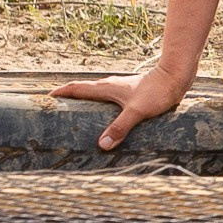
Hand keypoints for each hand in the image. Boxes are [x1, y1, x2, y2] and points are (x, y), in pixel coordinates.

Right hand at [50, 63, 192, 150]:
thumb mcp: (137, 112)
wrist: (175, 77)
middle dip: (69, 98)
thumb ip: (120, 127)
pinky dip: (100, 104)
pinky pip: (108, 97)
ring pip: (96, 93)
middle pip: (83, 90)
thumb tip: (102, 144)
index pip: (76, 88)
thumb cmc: (156, 92)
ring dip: (84, 101)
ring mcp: (120, 88)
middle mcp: (110, 85)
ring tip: (77, 114)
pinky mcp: (130, 92)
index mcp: (106, 88)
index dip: (61, 92)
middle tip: (57, 109)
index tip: (47, 98)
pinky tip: (106, 115)